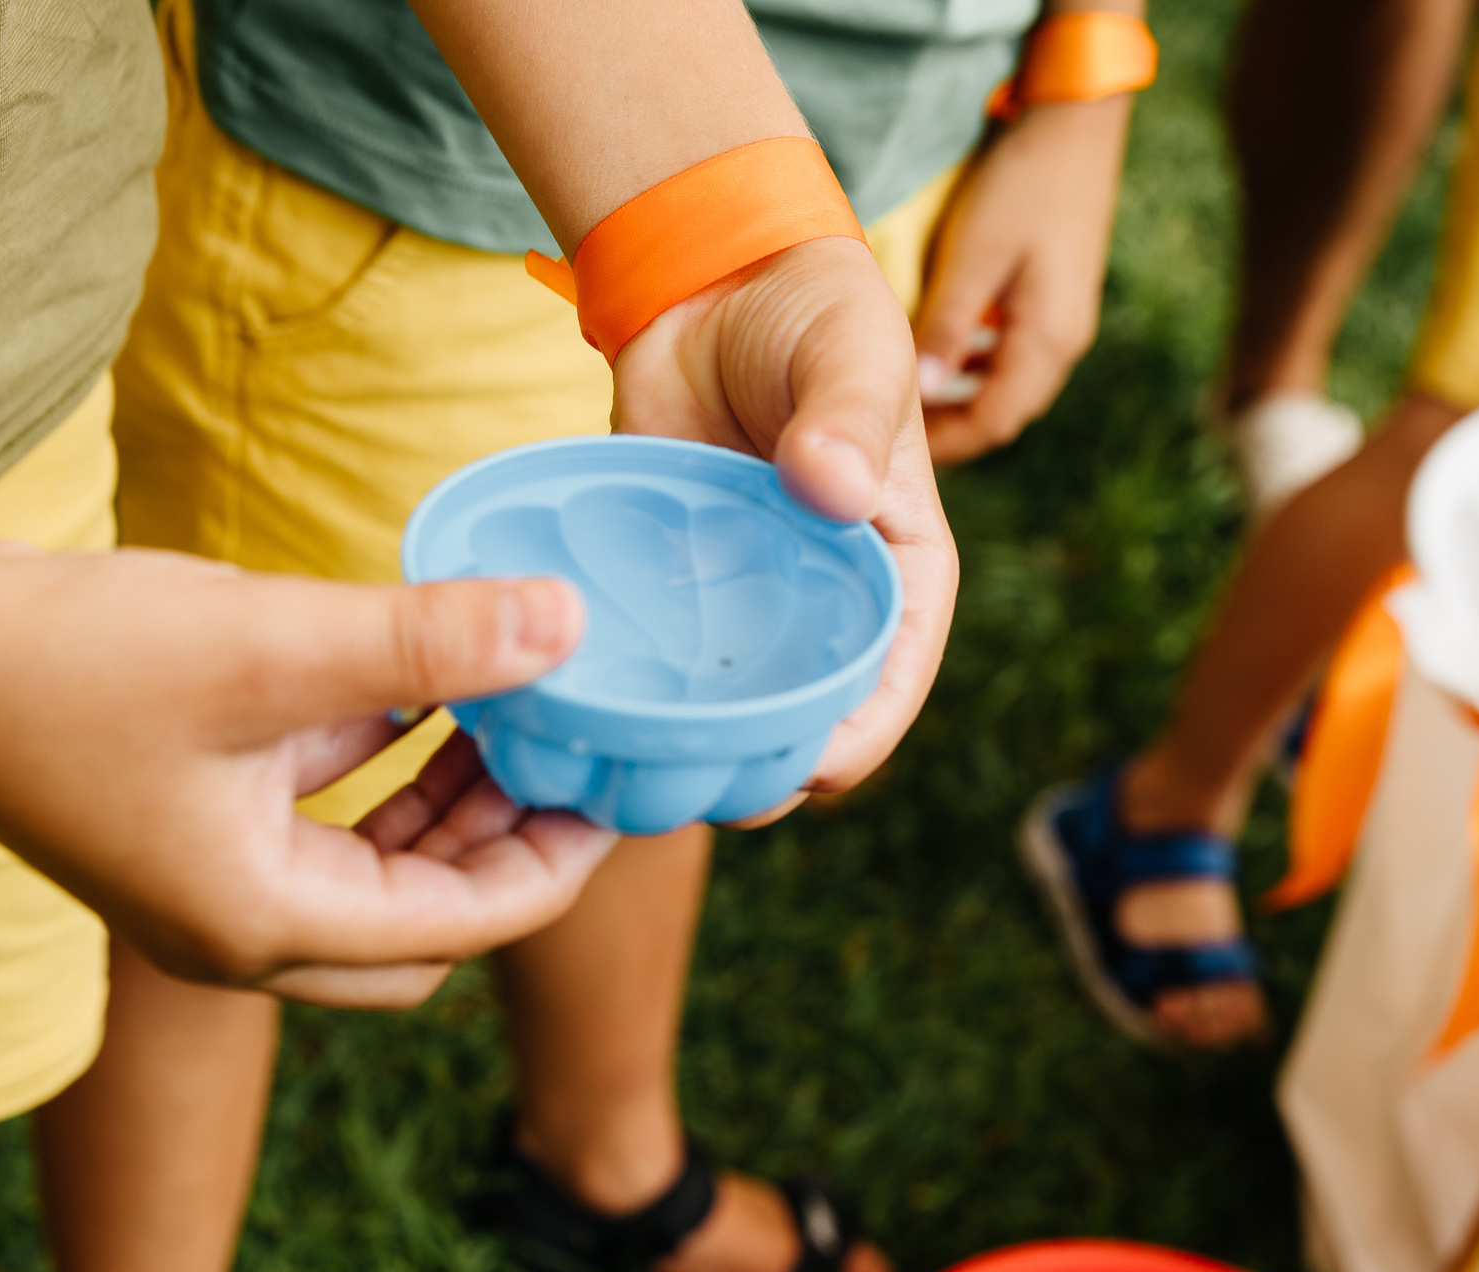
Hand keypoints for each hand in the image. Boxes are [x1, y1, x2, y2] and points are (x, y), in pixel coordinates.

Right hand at [0, 538, 619, 1006]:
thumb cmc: (70, 655)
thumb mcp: (273, 646)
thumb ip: (430, 642)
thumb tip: (571, 623)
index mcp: (262, 926)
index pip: (463, 924)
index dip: (557, 858)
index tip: (623, 783)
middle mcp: (235, 930)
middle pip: (423, 928)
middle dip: (505, 852)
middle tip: (571, 761)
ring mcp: (201, 883)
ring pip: (372, 877)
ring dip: (444, 809)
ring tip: (513, 713)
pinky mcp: (178, 823)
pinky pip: (316, 822)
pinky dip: (378, 771)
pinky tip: (418, 688)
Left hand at [609, 236, 958, 811]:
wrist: (716, 277)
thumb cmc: (814, 313)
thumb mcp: (853, 352)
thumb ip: (847, 418)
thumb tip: (834, 489)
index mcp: (897, 575)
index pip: (889, 684)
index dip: (853, 741)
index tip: (802, 772)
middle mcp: (823, 610)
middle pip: (801, 723)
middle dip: (756, 769)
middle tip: (693, 787)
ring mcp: (746, 608)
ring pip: (722, 711)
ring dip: (682, 748)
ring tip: (630, 772)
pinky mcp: (674, 592)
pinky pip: (654, 664)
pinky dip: (627, 695)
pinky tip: (581, 714)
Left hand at [913, 95, 1130, 463]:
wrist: (1073, 122)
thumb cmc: (1021, 184)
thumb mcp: (973, 255)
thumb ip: (947, 325)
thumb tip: (921, 390)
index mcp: (1048, 341)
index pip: (993, 423)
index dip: (944, 446)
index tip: (895, 451)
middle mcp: (1064, 342)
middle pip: (1003, 412)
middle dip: (951, 428)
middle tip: (896, 431)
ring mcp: (1064, 320)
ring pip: (1007, 384)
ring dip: (962, 396)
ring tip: (912, 396)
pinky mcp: (1056, 297)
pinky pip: (1012, 352)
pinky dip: (976, 364)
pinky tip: (944, 350)